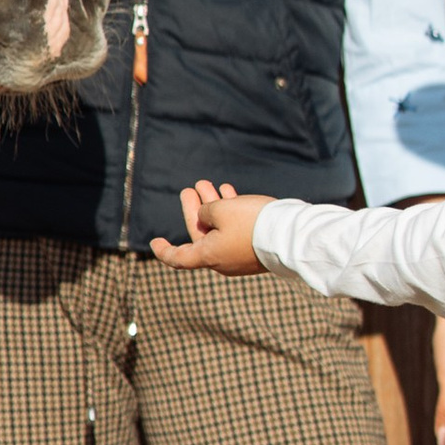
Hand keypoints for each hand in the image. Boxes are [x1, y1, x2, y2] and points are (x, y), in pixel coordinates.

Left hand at [150, 181, 272, 272]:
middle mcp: (222, 260)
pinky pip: (235, 231)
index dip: (164, 250)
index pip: (179, 258)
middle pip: (201, 235)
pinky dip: (229, 213)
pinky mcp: (255, 248)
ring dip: (212, 206)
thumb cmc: (250, 222)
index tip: (154, 242)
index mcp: (208, 256)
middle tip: (190, 189)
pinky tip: (228, 192)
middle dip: (194, 210)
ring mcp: (240, 256)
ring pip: (219, 229)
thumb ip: (206, 211)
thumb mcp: (220, 210)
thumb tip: (207, 215)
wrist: (290, 235)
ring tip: (207, 184)